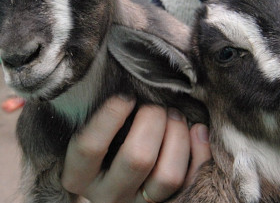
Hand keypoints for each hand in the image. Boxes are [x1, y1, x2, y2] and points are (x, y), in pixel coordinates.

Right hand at [62, 95, 211, 202]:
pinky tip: (197, 131)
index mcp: (79, 175)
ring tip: (175, 116)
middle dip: (152, 121)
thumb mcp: (90, 134)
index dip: (110, 116)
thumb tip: (134, 88)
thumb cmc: (102, 146)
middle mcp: (107, 195)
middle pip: (137, 159)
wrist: (114, 182)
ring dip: (178, 137)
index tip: (127, 96)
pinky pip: (192, 183)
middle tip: (156, 106)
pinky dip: (200, 154)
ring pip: (168, 176)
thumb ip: (104, 118)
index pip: (90, 146)